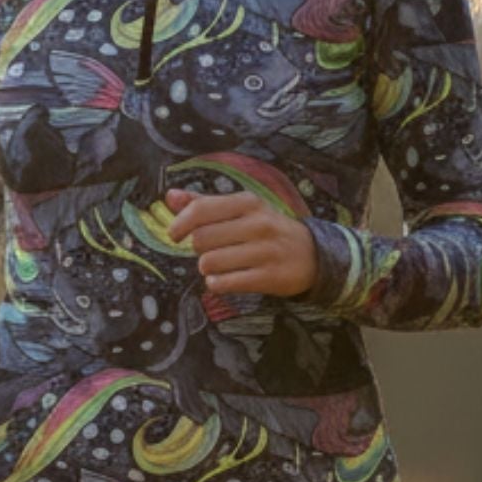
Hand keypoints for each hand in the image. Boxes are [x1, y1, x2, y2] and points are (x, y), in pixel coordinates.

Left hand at [164, 186, 318, 297]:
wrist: (312, 254)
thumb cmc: (266, 229)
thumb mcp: (241, 210)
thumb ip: (205, 203)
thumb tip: (170, 196)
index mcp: (248, 202)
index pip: (200, 209)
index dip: (179, 224)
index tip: (175, 235)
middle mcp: (258, 224)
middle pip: (200, 239)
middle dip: (198, 249)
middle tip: (210, 251)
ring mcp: (266, 251)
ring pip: (210, 263)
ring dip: (207, 269)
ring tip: (219, 266)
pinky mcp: (269, 277)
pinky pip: (225, 283)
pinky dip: (217, 284)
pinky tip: (223, 280)